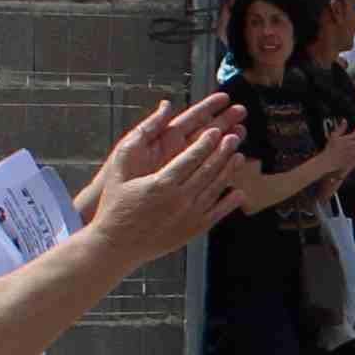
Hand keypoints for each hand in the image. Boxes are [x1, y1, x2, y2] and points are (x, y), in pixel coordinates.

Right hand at [85, 99, 259, 262]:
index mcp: (162, 183)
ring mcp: (188, 217)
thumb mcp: (121, 167)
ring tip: (239, 157)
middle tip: (235, 137)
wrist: (115, 245)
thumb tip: (164, 109)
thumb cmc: (116, 204)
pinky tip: (238, 192)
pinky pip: (216, 214)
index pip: (192, 157)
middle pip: (208, 170)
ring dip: (229, 172)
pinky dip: (229, 202)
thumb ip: (143, 135)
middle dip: (224, 151)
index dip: (207, 142)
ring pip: (215, 190)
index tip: (217, 130)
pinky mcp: (192, 232)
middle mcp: (179, 200)